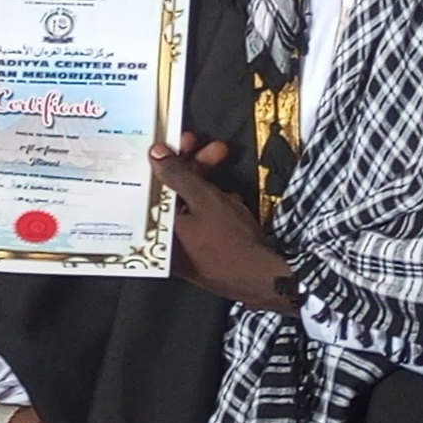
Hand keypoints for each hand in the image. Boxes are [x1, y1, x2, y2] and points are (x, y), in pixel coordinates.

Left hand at [149, 142, 296, 312]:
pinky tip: (232, 198)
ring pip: (191, 206)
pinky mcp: (205, 254)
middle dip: (195, 168)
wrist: (267, 279)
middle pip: (175, 194)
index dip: (170, 161)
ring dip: (208, 183)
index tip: (184, 143)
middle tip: (214, 148)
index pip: (155, 187)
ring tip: (226, 166)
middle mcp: (167, 242)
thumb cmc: (231, 240)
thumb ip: (178, 175)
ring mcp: (187, 250)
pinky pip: (203, 222)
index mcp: (159, 230)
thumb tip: (154, 153)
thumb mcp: (204, 200)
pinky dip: (215, 207)